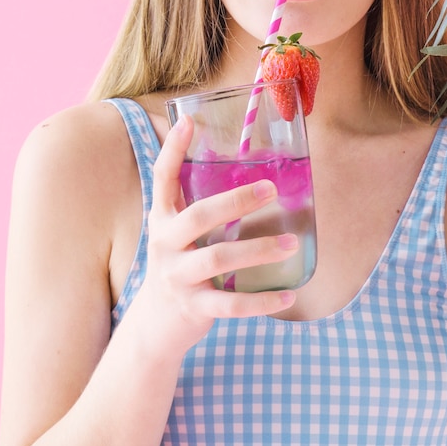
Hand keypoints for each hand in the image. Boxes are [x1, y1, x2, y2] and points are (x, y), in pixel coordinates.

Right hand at [130, 116, 297, 356]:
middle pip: (198, 217)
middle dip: (236, 201)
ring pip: (219, 260)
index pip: (162, 180)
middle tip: (271, 190)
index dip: (173, 151)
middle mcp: (164, 245)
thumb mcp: (178, 236)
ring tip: (291, 243)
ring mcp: (177, 278)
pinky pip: (231, 305)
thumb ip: (197, 210)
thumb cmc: (178, 268)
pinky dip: (262, 301)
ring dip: (259, 250)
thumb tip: (239, 176)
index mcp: (162, 221)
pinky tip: (289, 296)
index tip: (189, 122)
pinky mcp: (193, 308)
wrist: (155, 324)